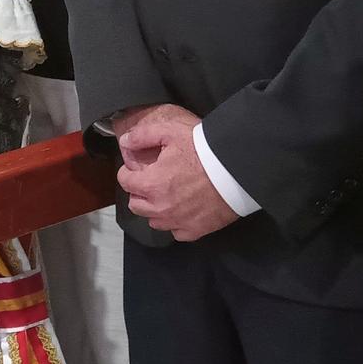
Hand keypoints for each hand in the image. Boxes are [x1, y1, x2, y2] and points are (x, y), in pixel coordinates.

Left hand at [115, 105, 238, 241]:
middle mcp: (160, 207)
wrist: (237, 169)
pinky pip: (176, 232)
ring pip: (154, 221)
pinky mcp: (196, 230)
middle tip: (150, 181)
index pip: (125, 182)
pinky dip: (176, 223)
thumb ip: (142, 136)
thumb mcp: (170, 131)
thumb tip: (125, 141)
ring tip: (166, 196)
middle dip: (139, 193)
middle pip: (136, 205)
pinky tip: (182, 210)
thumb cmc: (203, 149)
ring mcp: (178, 221)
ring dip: (155, 209)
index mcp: (151, 184)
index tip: (135, 169)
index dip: (128, 173)